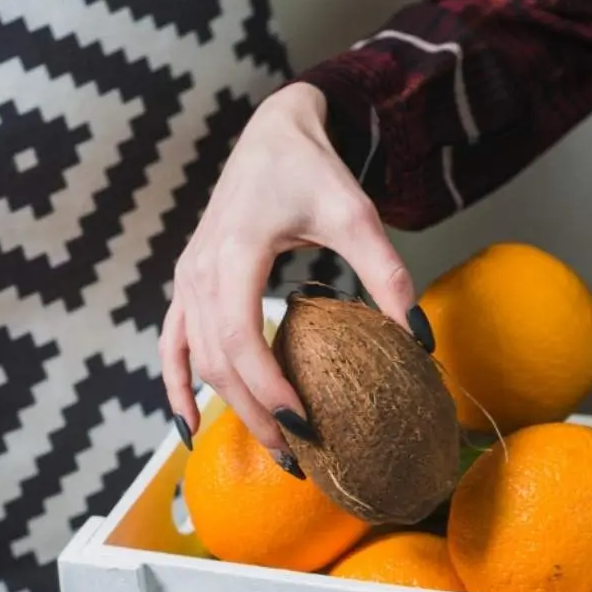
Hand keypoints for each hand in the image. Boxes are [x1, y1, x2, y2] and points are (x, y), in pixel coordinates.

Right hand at [159, 83, 421, 471]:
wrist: (273, 135)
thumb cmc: (313, 171)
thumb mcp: (358, 216)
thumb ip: (387, 276)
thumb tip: (419, 341)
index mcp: (235, 252)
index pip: (239, 336)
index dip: (267, 386)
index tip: (304, 424)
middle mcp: (199, 270)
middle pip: (217, 360)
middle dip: (255, 412)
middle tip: (299, 456)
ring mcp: (186, 279)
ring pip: (196, 359)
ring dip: (227, 407)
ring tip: (271, 447)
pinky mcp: (188, 284)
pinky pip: (172, 344)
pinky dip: (177, 386)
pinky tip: (189, 425)